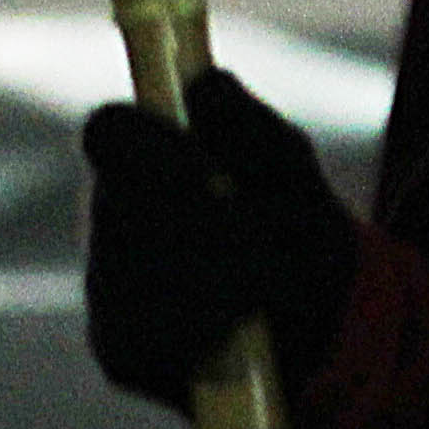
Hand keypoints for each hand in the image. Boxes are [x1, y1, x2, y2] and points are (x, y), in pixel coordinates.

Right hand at [79, 70, 363, 409]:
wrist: (322, 322)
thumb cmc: (296, 227)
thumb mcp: (289, 170)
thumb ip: (249, 125)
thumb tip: (206, 83)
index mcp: (142, 156)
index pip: (109, 132)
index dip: (150, 147)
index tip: (207, 170)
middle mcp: (110, 217)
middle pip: (124, 207)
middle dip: (201, 227)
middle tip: (258, 246)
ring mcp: (106, 284)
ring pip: (140, 275)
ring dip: (214, 281)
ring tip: (262, 289)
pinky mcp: (117, 346)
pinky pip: (148, 335)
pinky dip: (203, 330)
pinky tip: (235, 328)